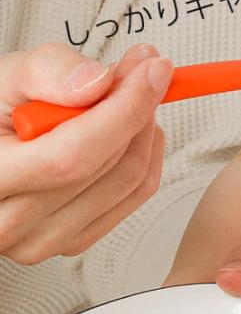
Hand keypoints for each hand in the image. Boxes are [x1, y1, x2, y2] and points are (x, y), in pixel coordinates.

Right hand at [0, 42, 170, 262]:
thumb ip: (46, 72)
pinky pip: (134, 198)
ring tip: (128, 97)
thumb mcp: (2, 78)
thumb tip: (98, 84)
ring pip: (128, 182)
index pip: (73, 155)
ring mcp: (43, 240)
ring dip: (143, 133)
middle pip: (106, 168)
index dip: (123, 111)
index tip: (152, 72)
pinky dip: (144, 157)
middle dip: (136, 110)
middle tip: (141, 72)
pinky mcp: (72, 241)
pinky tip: (129, 131)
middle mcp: (10, 222)